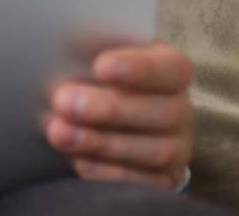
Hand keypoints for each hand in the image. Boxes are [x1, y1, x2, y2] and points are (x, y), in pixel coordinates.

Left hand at [43, 42, 193, 188]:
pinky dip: (107, 172)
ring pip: (154, 150)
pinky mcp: (164, 179)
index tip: (99, 66)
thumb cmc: (103, 79)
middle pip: (162, 112)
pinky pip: (144, 182)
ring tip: (59, 133)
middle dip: (109, 108)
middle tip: (63, 102)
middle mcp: (181, 111)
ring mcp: (177, 149)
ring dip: (102, 143)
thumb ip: (89, 56)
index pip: (169, 68)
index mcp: (171, 71)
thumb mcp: (101, 59)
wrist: (115, 122)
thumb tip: (57, 54)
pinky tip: (77, 161)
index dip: (139, 68)